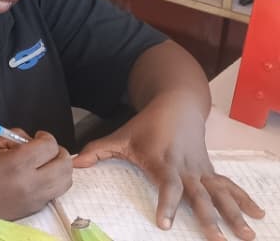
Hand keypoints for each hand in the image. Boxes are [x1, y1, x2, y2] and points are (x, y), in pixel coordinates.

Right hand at [0, 129, 71, 221]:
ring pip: (66, 181)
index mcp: (17, 163)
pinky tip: (41, 176)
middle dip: (59, 151)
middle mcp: (32, 182)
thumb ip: (11, 136)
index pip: (49, 146)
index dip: (47, 137)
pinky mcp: (36, 208)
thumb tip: (30, 139)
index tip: (39, 136)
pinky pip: (56, 192)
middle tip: (47, 149)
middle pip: (64, 164)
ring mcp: (36, 198)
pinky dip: (55, 181)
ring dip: (61, 168)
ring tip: (47, 163)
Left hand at [75, 92, 264, 239]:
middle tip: (217, 240)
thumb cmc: (146, 125)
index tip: (165, 224)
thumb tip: (74, 164)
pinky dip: (244, 199)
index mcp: (163, 161)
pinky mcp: (210, 170)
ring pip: (220, 194)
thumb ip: (98, 150)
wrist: (177, 104)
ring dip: (234, 214)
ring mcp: (201, 170)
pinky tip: (258, 214)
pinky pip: (229, 186)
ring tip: (247, 236)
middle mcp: (186, 168)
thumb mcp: (121, 135)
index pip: (167, 186)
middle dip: (209, 218)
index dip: (167, 204)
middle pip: (199, 195)